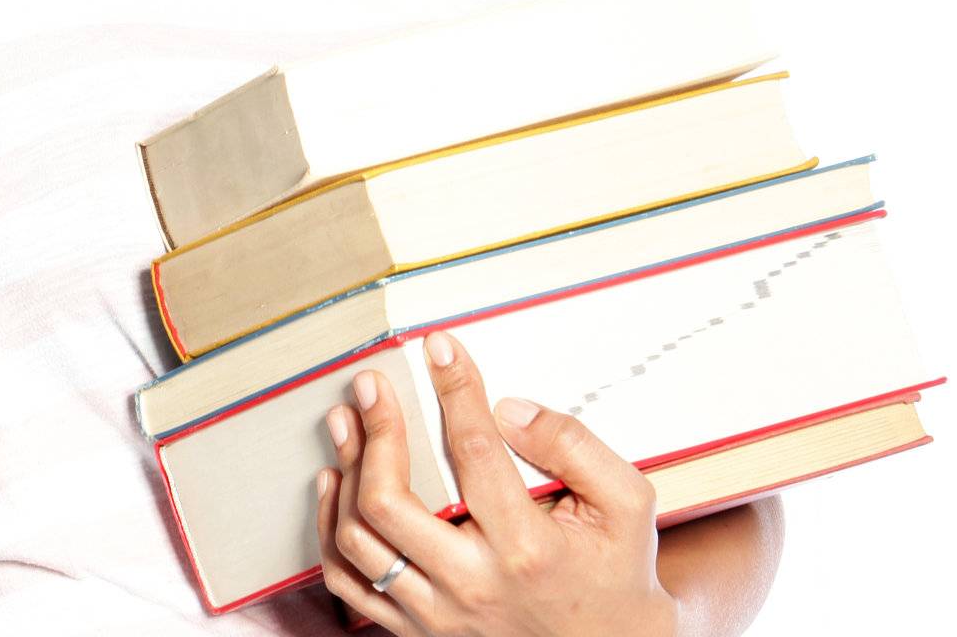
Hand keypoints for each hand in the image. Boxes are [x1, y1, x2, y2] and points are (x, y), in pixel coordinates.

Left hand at [315, 331, 679, 636]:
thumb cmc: (615, 572)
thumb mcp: (625, 504)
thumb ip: (574, 446)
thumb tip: (509, 408)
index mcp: (526, 549)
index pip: (474, 454)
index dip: (453, 390)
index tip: (438, 347)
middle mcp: (472, 585)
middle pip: (390, 501)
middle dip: (375, 429)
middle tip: (370, 382)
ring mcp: (438, 615)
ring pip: (359, 539)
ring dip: (347, 469)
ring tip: (346, 419)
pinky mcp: (416, 630)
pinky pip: (348, 583)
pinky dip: (331, 528)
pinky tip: (337, 482)